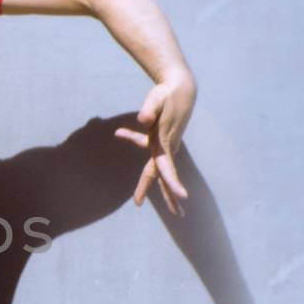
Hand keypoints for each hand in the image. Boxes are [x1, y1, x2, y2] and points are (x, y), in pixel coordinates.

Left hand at [115, 74, 195, 215]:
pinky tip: (120, 133)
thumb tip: (144, 121)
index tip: (183, 196)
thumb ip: (149, 110)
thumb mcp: (156, 99)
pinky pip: (149, 147)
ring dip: (161, 184)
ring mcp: (166, 144)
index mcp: (163, 142)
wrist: (181, 87)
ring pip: (161, 168)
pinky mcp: (163, 139)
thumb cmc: (166, 94)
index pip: (167, 167)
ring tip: (170, 202)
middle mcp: (166, 146)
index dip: (173, 182)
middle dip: (169, 195)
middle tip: (179, 215)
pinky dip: (134, 139)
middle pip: (163, 175)